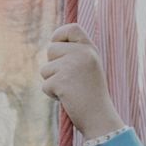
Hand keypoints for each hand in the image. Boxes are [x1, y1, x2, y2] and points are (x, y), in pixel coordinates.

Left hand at [39, 22, 123, 141]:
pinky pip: (45, 85)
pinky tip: (67, 99)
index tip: (56, 44)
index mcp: (90, 50)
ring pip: (45, 69)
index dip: (60, 34)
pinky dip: (52, 94)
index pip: (72, 27)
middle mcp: (82, 54)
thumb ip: (75, 55)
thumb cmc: (93, 96)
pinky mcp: (61, 81)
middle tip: (68, 80)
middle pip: (51, 49)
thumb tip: (52, 46)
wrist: (100, 118)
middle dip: (53, 66)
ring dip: (52, 82)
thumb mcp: (88, 69)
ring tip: (70, 91)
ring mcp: (71, 66)